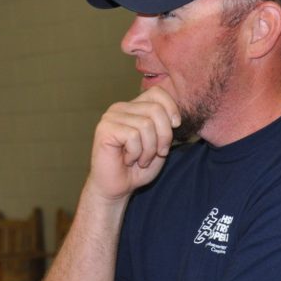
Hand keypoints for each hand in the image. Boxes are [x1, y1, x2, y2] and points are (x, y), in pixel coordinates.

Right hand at [87, 87, 180, 201]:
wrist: (117, 188)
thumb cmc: (138, 168)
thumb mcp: (160, 144)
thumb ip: (165, 126)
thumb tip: (174, 118)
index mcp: (133, 108)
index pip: (157, 93)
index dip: (171, 108)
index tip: (175, 126)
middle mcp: (120, 108)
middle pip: (156, 109)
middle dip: (164, 136)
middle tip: (158, 153)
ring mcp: (111, 117)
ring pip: (146, 124)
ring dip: (149, 149)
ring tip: (139, 159)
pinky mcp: (104, 129)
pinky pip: (133, 136)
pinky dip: (135, 153)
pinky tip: (127, 160)